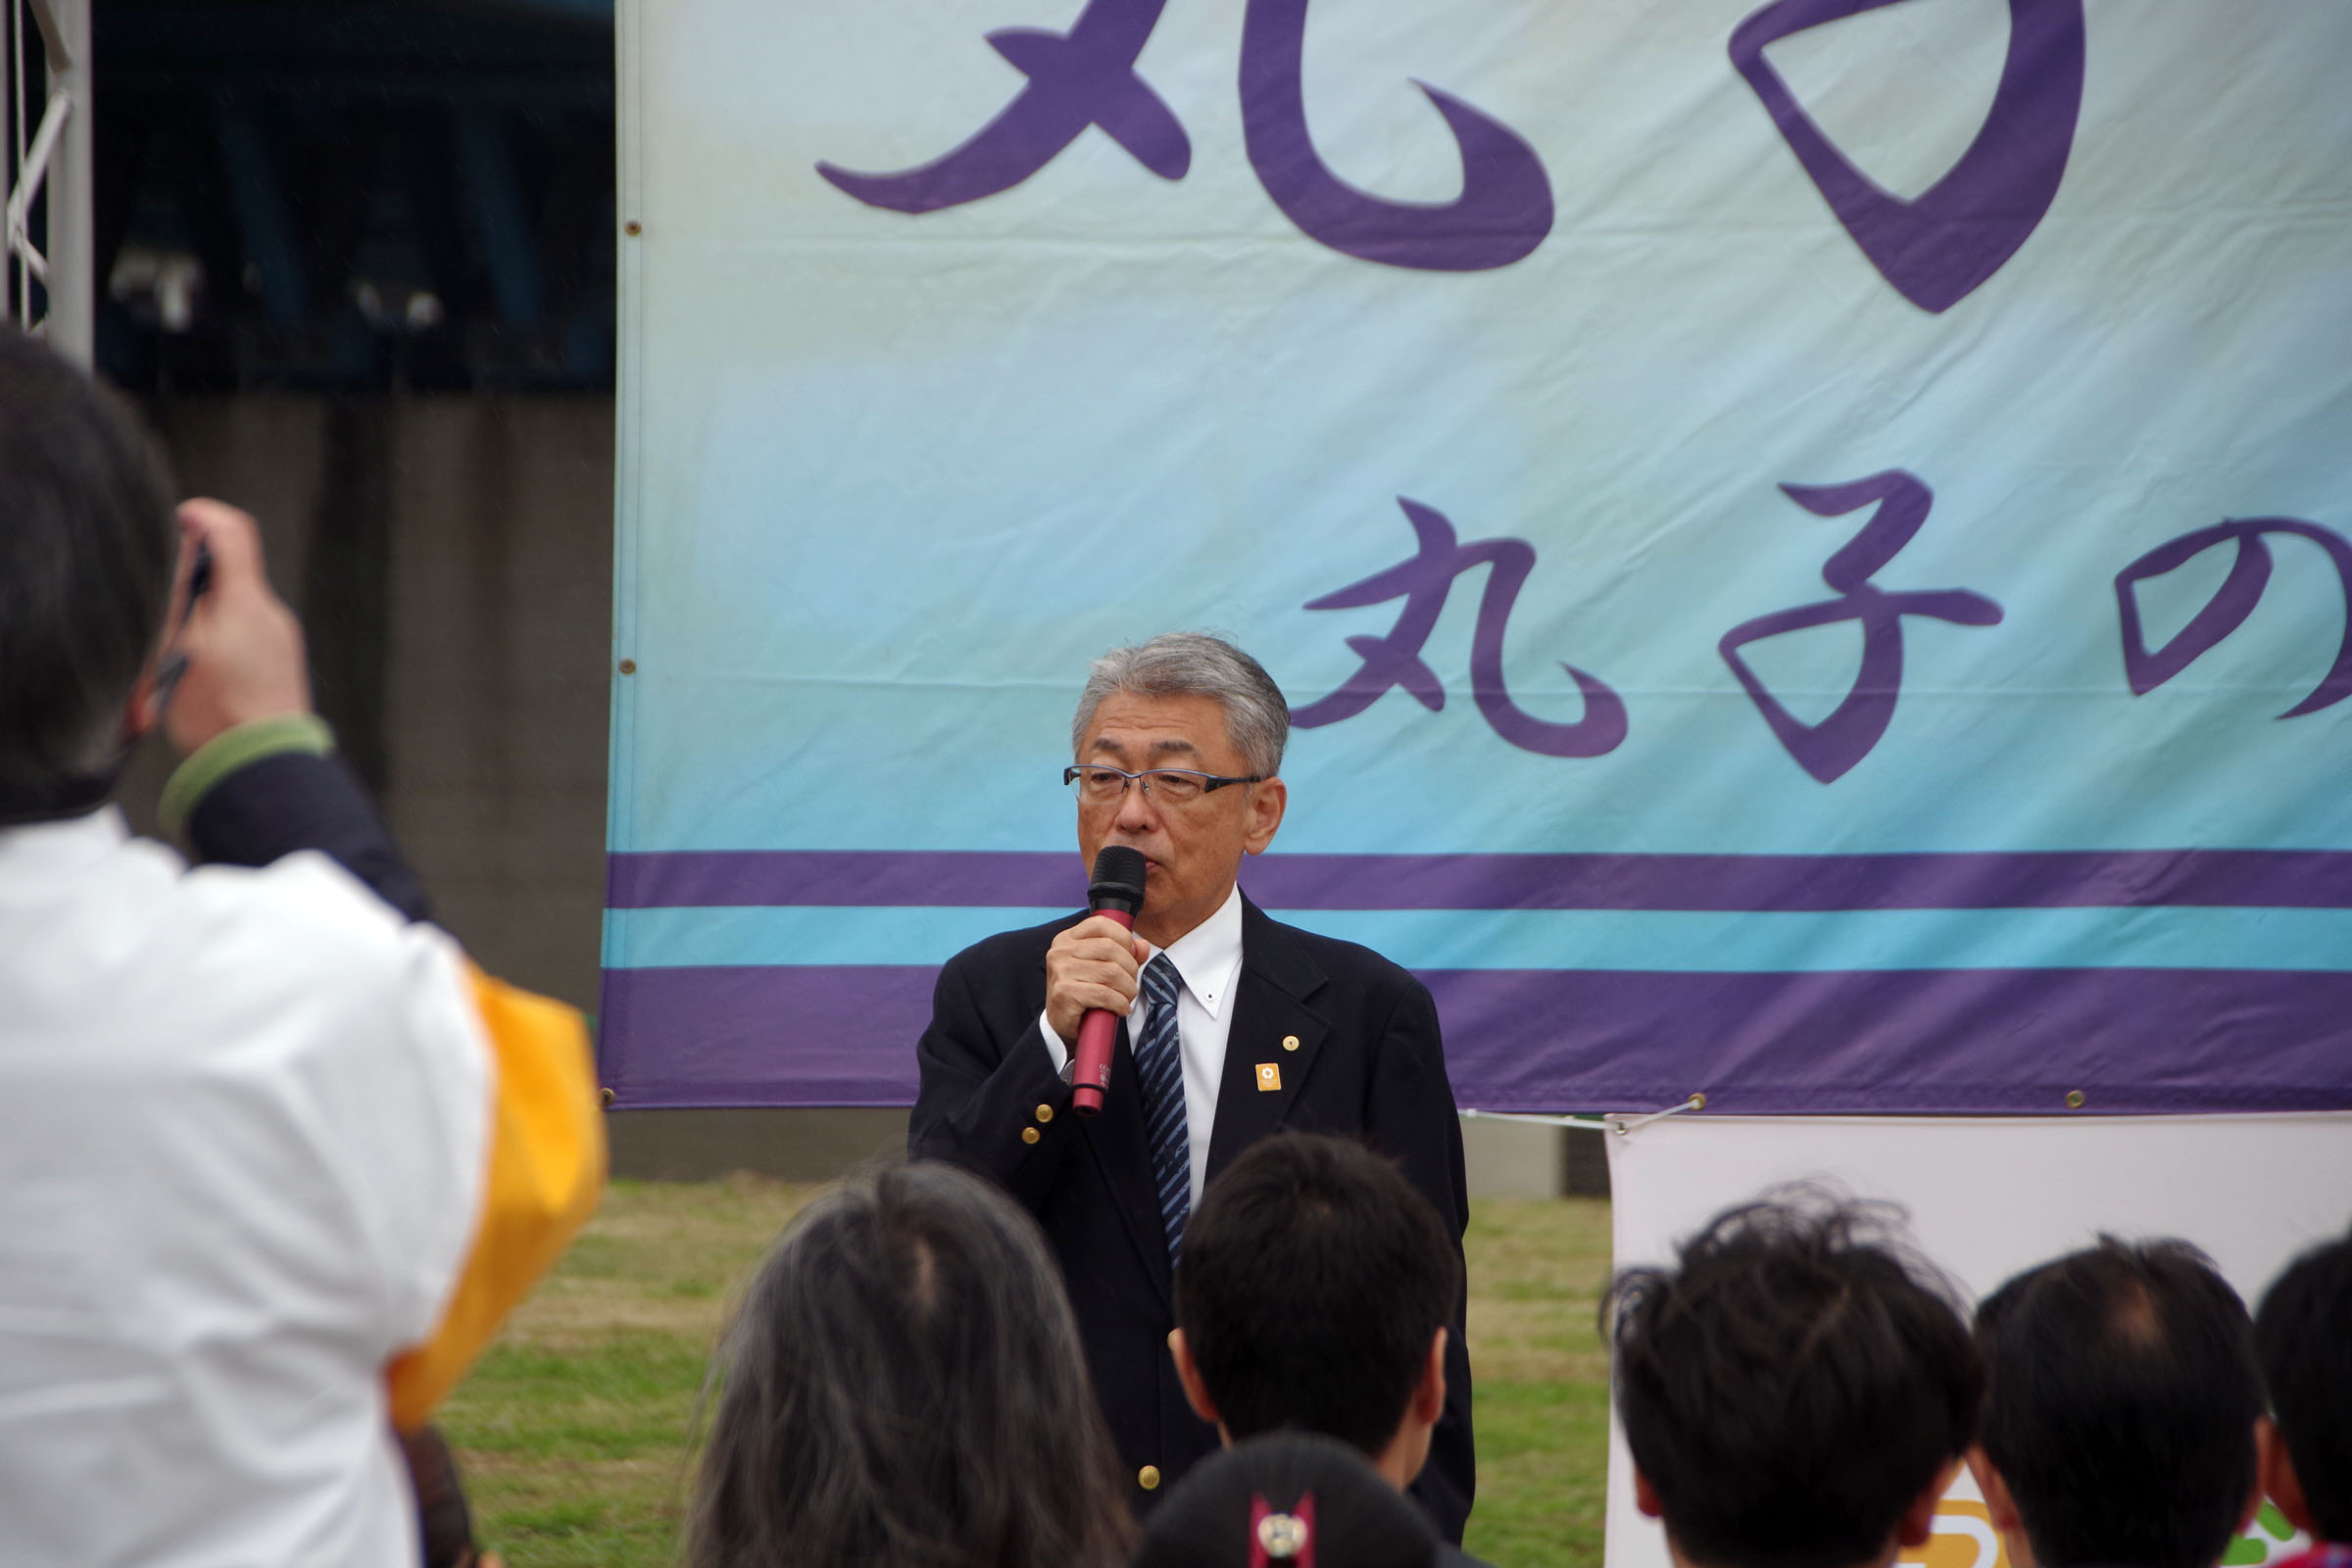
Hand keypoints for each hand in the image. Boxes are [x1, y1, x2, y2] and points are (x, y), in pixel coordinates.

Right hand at [162, 499, 310, 755]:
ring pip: (232, 610)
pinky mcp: (280, 666)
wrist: (261, 766)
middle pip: (228, 573)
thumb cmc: (217, 712)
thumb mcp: (180, 645)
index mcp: (247, 601)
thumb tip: (185, 541)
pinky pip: (243, 639)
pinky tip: (197, 676)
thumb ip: (181, 590)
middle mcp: (271, 615)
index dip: (199, 517)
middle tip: (159, 610)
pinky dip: (216, 645)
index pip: (232, 529)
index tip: (171, 523)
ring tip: (174, 656)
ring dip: (200, 620)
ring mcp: (280, 641)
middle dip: (189, 583)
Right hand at [1044, 916, 1149, 1045]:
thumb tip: (1142, 946)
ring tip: (1126, 998)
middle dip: (1130, 969)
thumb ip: (1124, 953)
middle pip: (1111, 948)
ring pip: (1111, 972)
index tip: (1130, 956)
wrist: (1061, 1024)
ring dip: (1127, 989)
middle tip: (1130, 985)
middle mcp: (1061, 951)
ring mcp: (1061, 971)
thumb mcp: (1102, 968)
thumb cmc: (1083, 992)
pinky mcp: (1064, 993)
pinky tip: (1120, 1009)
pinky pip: (1104, 994)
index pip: (1101, 924)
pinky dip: (1120, 1003)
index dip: (1124, 938)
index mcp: (1067, 939)